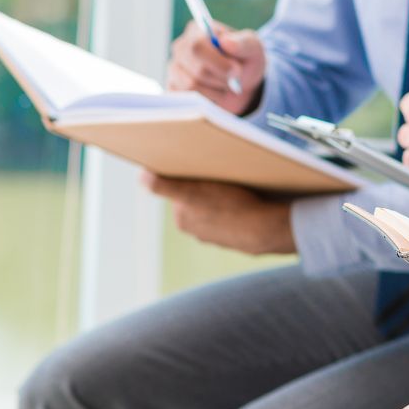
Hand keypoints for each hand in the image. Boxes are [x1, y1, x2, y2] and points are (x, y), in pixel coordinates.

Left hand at [142, 172, 294, 254]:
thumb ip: (164, 186)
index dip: (191, 178)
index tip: (204, 169)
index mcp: (182, 219)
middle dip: (206, 189)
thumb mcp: (194, 192)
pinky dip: (237, 213)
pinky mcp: (236, 239)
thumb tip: (142, 177)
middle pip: (198, 200)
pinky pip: (233, 220)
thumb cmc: (231, 206)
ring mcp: (217, 236)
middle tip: (223, 175)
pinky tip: (249, 204)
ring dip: (223, 200)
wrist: (266, 229)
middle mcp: (196, 230)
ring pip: (216, 210)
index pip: (182, 191)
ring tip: (239, 190)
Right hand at [166, 21, 264, 114]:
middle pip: (197, 70)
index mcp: (197, 31)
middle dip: (222, 78)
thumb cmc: (245, 60)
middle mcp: (181, 48)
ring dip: (216, 89)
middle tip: (235, 78)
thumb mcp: (253, 48)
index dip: (218, 62)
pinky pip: (187, 100)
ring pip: (192, 86)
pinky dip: (207, 100)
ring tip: (225, 83)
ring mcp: (174, 69)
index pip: (197, 46)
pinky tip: (215, 93)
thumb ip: (243, 43)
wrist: (242, 83)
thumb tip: (225, 41)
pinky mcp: (173, 88)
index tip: (237, 70)